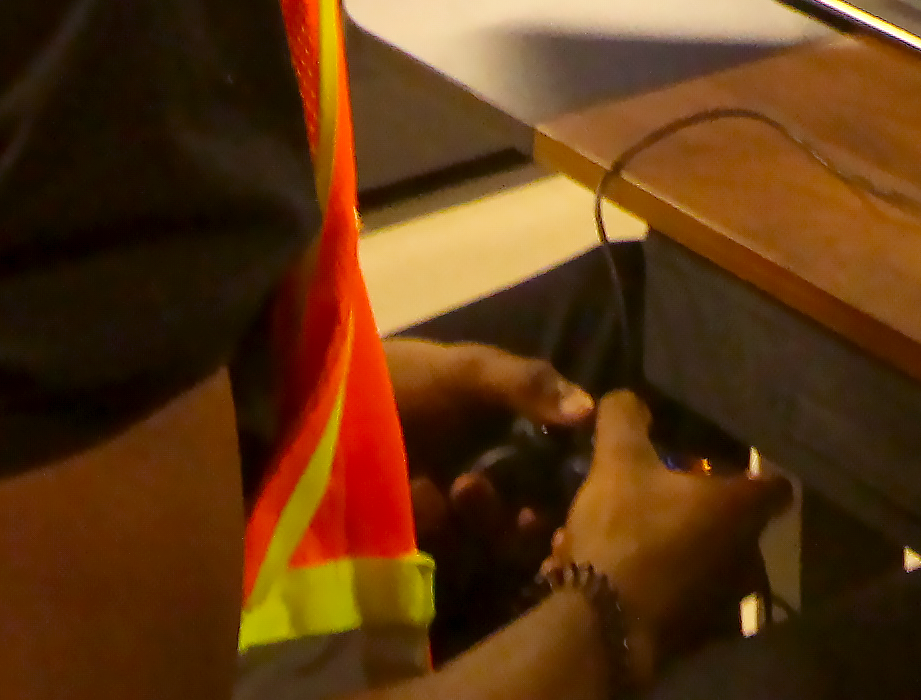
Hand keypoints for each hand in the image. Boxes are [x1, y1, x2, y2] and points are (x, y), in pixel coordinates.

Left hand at [390, 340, 590, 584]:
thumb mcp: (469, 370)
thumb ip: (527, 384)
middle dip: (524, 522)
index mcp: (517, 438)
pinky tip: (419, 498)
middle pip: (529, 519)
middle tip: (520, 516)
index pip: (559, 475)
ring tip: (449, 491)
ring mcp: (455, 511)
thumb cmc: (410, 377)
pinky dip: (438, 528)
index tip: (569, 499)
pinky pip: (445, 549)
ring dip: (482, 521)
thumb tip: (589, 409)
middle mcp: (495, 478)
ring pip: (490, 538)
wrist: (331, 401)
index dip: (568, 492)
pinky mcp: (420, 535)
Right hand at [557, 393, 787, 656]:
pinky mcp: (696, 637)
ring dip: (677, 549)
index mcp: (741, 510)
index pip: (775, 485)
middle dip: (704, 511)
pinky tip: (619, 577)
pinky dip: (659, 585)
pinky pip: (682, 598)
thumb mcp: (617, 463)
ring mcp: (724, 602)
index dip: (758, 472)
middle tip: (665, 496)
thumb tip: (630, 398)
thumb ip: (625, 420)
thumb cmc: (624, 533)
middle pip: (737, 525)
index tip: (731, 464)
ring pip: (706, 563)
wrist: (600, 630)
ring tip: (631, 539)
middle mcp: (746, 557)